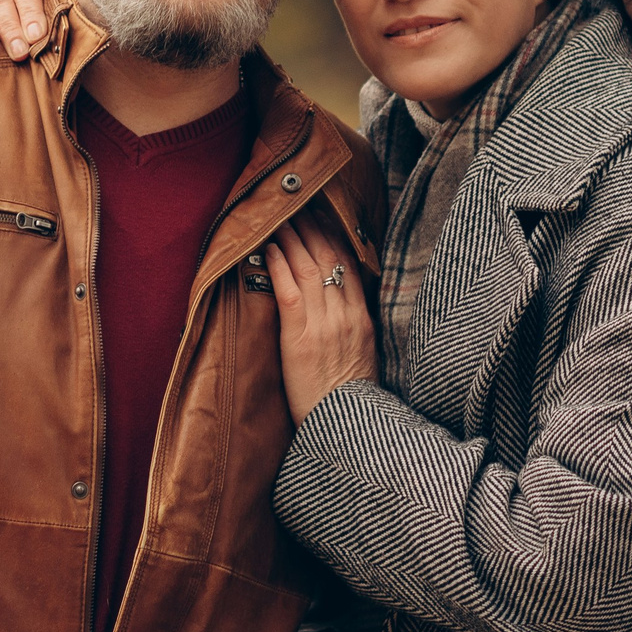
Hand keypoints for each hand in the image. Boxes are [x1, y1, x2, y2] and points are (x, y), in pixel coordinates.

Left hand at [268, 221, 375, 422]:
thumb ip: (353, 329)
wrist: (346, 429)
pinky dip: (279, 264)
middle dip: (313, 226)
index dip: (334, 236)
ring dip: (292, 236)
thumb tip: (340, 308)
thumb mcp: (363, 358)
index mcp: (363, 319)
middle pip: (330, 257)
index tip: (322, 215)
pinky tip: (268, 247)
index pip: (349, 265)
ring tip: (278, 214)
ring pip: (309, 266)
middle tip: (297, 202)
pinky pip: (289, 290)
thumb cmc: (349, 401)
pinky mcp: (301, 337)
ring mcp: (324, 324)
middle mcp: (346, 315)